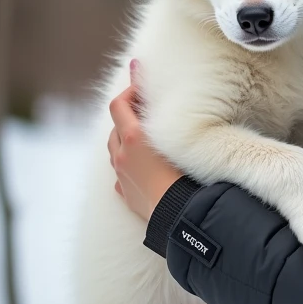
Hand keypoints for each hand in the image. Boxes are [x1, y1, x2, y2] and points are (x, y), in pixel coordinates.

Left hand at [108, 60, 183, 221]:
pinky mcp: (126, 194)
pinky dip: (127, 166)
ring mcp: (121, 176)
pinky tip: (141, 169)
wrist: (182, 215)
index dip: (129, 92)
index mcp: (133, 138)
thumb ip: (168, 111)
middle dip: (129, 117)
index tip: (142, 87)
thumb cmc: (187, 171)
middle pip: (115, 127)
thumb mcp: (178, 135)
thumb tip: (167, 89)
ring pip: (115, 151)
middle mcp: (122, 155)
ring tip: (146, 140)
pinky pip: (120, 175)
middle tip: (148, 113)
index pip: (119, 105)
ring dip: (126, 141)